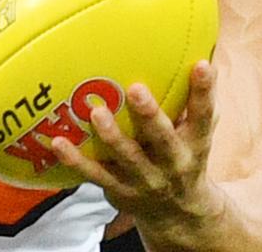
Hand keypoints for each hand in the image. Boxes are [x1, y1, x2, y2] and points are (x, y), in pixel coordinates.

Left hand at [51, 61, 225, 245]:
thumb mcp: (198, 132)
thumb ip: (195, 99)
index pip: (203, 115)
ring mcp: (145, 179)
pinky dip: (75, 160)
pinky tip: (57, 141)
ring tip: (96, 112)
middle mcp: (172, 163)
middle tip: (137, 88)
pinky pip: (94, 174)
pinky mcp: (119, 190)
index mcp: (194, 143)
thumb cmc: (183, 154)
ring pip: (127, 157)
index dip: (204, 91)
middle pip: (162, 138)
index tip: (201, 64)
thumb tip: (197, 48)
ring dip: (111, 135)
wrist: (179, 213)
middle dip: (150, 115)